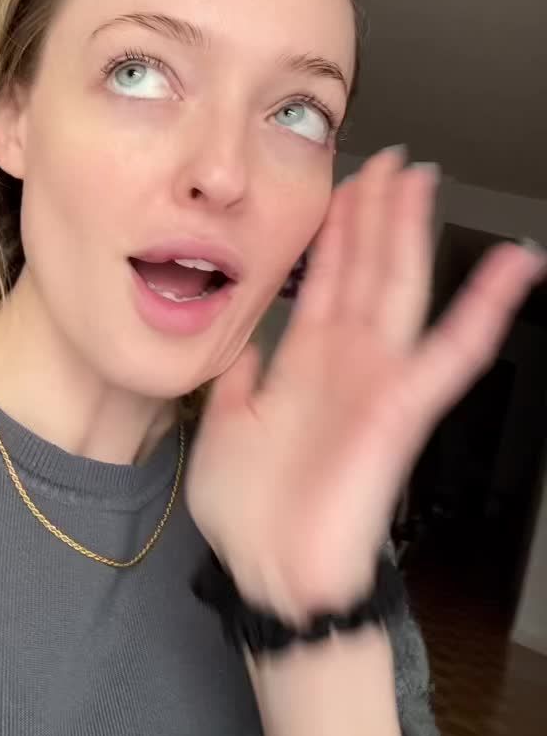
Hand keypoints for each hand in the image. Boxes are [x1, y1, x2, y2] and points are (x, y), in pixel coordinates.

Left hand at [185, 146, 545, 622]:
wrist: (270, 576)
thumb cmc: (250, 513)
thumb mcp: (223, 423)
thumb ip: (237, 374)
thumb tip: (238, 337)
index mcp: (306, 362)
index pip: (328, 276)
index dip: (338, 228)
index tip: (345, 182)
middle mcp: (346, 361)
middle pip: (366, 267)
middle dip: (376, 210)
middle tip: (389, 159)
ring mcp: (376, 379)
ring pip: (400, 287)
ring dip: (409, 232)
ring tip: (420, 179)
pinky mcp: (401, 407)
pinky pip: (452, 350)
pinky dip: (485, 307)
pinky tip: (512, 265)